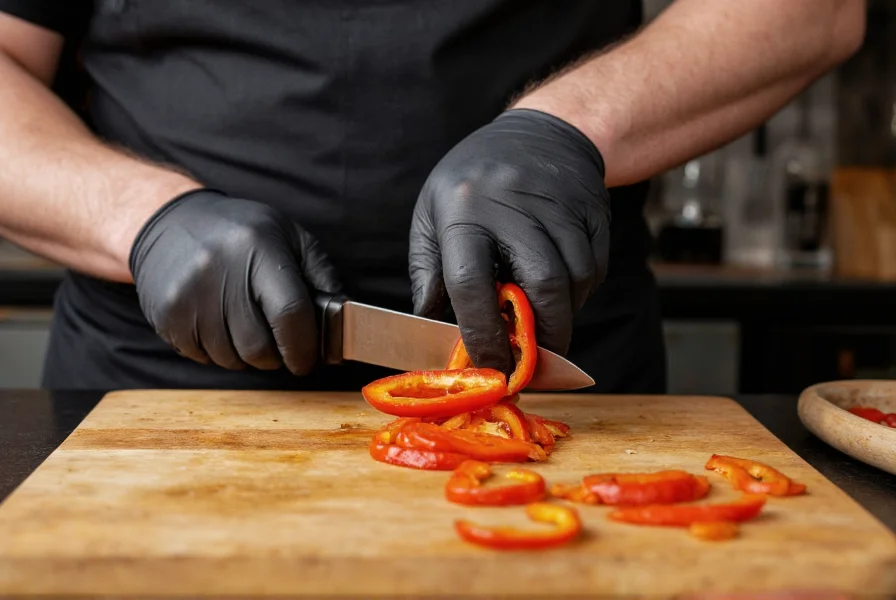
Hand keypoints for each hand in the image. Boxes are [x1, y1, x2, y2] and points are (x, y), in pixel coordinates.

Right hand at [129, 189, 339, 374]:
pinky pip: (205, 358)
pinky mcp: (167, 316)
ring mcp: (187, 296)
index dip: (305, 347)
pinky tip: (219, 323)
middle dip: (277, 355)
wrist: (169, 222)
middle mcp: (218, 271)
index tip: (309, 359)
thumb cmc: (241, 233)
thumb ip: (321, 276)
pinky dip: (220, 352)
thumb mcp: (289, 237)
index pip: (290, 313)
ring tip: (246, 324)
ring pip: (233, 359)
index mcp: (258, 248)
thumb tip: (344, 319)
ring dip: (248, 355)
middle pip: (260, 347)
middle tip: (278, 340)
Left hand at [409, 108, 610, 374]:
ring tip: (545, 326)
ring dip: (563, 317)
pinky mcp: (592, 211)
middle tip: (534, 363)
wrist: (542, 132)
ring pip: (574, 281)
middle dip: (542, 336)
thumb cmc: (474, 180)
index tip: (491, 367)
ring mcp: (559, 205)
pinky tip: (561, 291)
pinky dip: (579, 294)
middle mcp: (514, 205)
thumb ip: (428, 273)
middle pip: (541, 286)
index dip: (482, 334)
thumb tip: (432, 329)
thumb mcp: (433, 214)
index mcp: (463, 208)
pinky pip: (594, 269)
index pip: (470, 283)